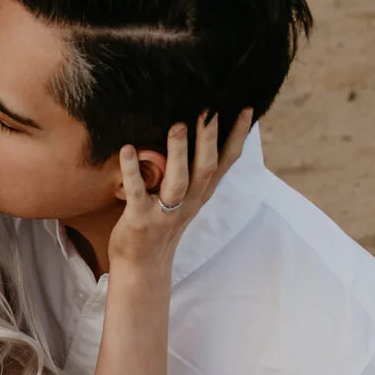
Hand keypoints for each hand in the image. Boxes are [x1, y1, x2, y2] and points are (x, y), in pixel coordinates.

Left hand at [108, 109, 254, 275]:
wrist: (142, 266)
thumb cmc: (161, 223)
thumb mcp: (184, 198)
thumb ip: (192, 171)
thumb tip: (195, 133)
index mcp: (201, 193)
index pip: (226, 162)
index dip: (237, 136)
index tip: (246, 108)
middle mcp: (189, 202)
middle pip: (206, 168)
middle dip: (210, 139)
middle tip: (209, 109)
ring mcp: (166, 212)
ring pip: (179, 181)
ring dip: (180, 153)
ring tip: (178, 125)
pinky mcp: (140, 220)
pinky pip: (138, 192)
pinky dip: (132, 170)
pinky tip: (128, 149)